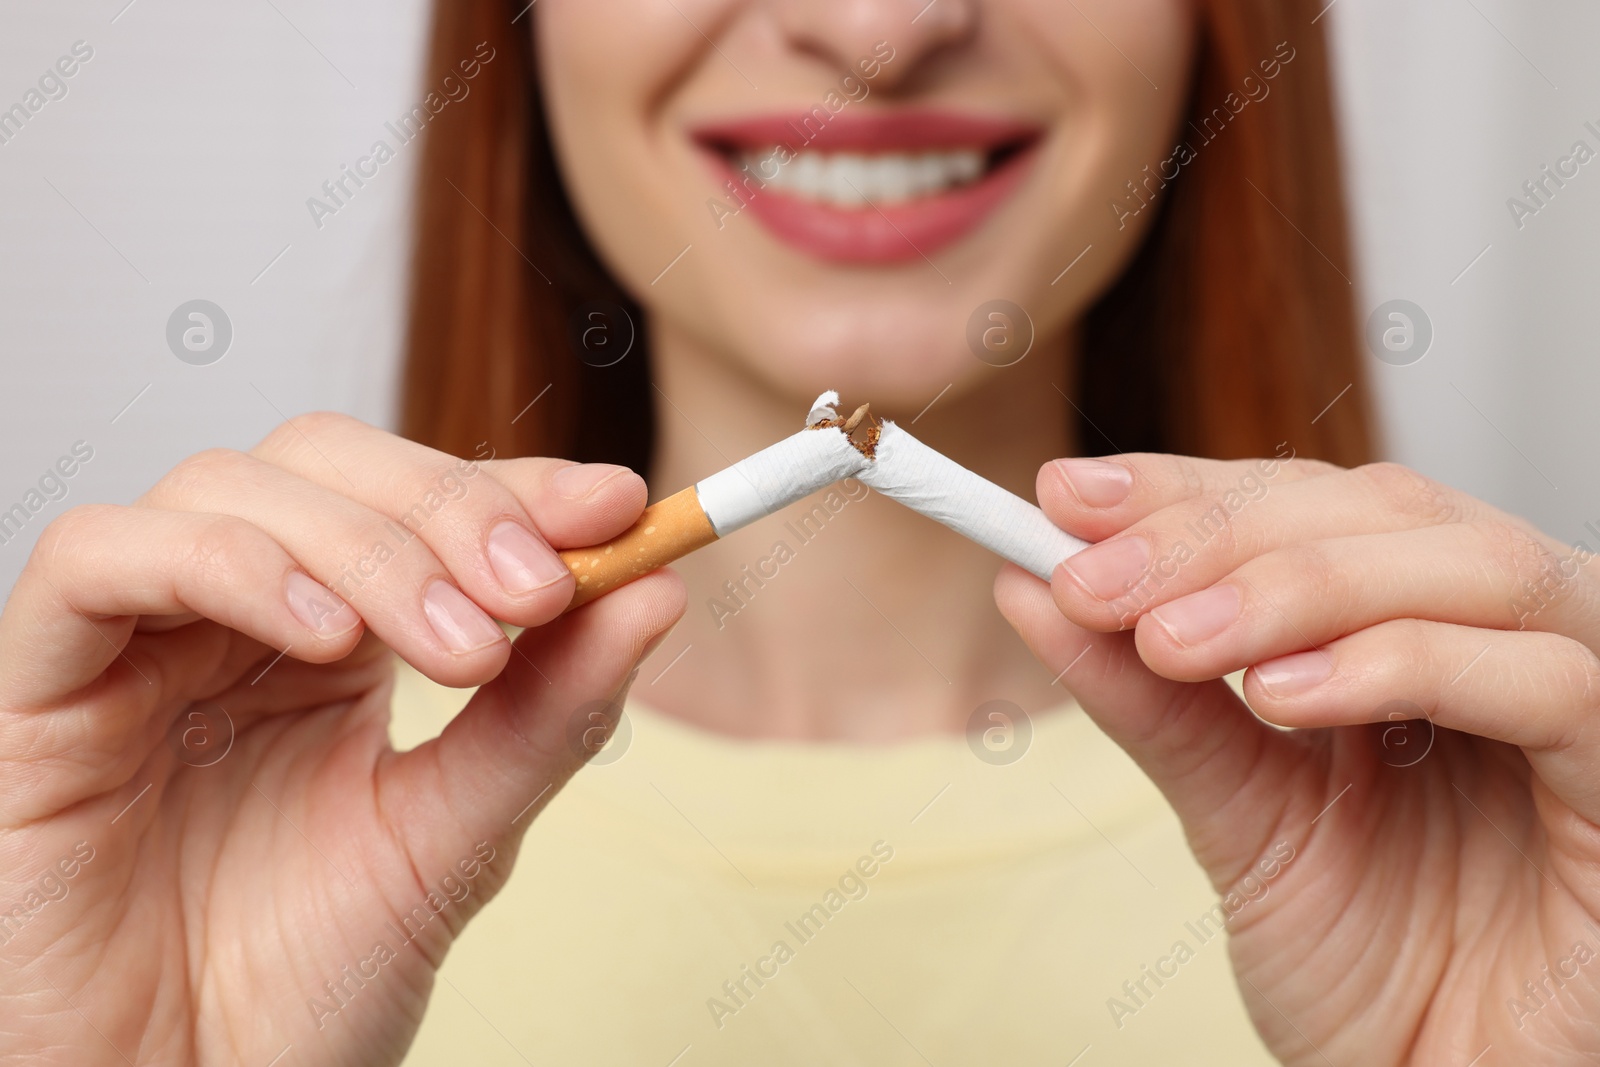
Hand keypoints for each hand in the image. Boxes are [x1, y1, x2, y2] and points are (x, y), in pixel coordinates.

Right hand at [0, 413, 683, 1064]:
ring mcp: (136, 640)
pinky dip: (230, 567)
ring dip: (366, 546)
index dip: (517, 485)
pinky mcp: (41, 684)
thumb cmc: (308, 982)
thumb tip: (657, 590)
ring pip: (228, 487)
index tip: (620, 505)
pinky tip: (329, 645)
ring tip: (463, 652)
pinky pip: (99, 558)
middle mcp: (235, 616)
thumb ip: (550, 714)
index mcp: (334, 637)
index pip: (421, 498)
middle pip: (327, 462)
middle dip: (449, 508)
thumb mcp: (458, 833)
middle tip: (539, 592)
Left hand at [996, 452, 1599, 1063]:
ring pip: (1473, 565)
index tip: (1066, 499)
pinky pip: (1548, 682)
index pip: (1308, 506)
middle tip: (1096, 578)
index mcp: (1409, 632)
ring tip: (1170, 643)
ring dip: (1299, 586)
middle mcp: (1496, 644)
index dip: (1190, 489)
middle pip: (1385, 510)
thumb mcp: (1234, 813)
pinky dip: (1405, 663)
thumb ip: (1151, 700)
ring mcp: (1576, 705)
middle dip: (1222, 534)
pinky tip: (1285, 697)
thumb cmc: (1364, 966)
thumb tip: (1030, 585)